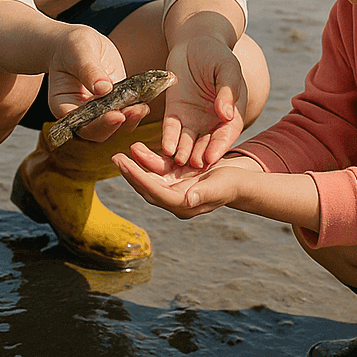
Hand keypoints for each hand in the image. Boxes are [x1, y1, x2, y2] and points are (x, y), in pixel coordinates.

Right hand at [46, 24, 147, 141]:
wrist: (79, 41)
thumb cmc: (71, 45)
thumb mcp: (78, 52)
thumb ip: (89, 70)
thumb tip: (104, 89)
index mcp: (64, 105)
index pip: (79, 123)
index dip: (98, 124)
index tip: (116, 115)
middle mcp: (81, 112)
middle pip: (99, 129)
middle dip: (117, 124)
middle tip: (134, 112)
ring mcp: (100, 108)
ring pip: (115, 123)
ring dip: (130, 119)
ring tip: (143, 108)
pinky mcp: (116, 100)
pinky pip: (126, 109)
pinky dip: (137, 108)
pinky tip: (146, 101)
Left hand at [113, 142, 245, 218]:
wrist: (241, 182)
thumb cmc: (233, 184)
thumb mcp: (220, 186)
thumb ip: (204, 194)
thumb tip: (187, 200)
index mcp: (183, 205)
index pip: (154, 192)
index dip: (138, 177)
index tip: (124, 164)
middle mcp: (175, 200)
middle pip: (147, 187)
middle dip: (130, 173)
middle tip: (115, 158)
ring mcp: (175, 190)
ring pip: (149, 179)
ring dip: (136, 167)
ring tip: (121, 153)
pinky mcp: (177, 180)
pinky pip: (158, 171)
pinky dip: (148, 162)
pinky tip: (138, 151)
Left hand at [163, 36, 245, 167]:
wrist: (194, 42)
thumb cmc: (217, 54)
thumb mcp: (227, 69)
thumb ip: (228, 90)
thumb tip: (227, 113)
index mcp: (231, 114)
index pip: (226, 133)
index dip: (219, 146)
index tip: (212, 158)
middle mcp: (212, 122)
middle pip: (207, 144)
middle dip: (200, 156)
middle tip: (193, 166)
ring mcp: (193, 119)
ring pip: (188, 141)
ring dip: (183, 152)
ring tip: (177, 160)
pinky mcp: (175, 113)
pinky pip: (171, 129)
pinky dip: (169, 139)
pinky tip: (165, 147)